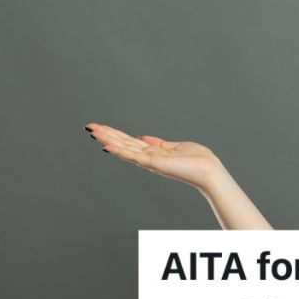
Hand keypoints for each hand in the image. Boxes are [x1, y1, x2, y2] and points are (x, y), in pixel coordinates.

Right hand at [84, 122, 223, 189]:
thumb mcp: (175, 147)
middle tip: (89, 127)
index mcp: (153, 153)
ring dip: (109, 140)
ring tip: (93, 133)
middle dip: (107, 135)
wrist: (209, 171)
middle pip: (123, 144)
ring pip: (125, 149)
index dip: (115, 134)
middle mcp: (149, 158)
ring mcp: (151, 161)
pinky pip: (135, 156)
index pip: (129, 142)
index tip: (100, 127)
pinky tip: (107, 146)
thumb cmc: (197, 160)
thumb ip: (159, 144)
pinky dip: (121, 151)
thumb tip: (144, 138)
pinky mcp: (155, 164)